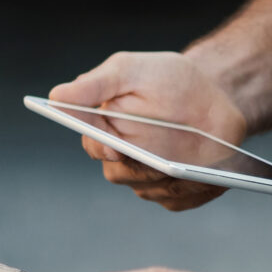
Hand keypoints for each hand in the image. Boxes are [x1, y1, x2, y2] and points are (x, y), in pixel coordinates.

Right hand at [49, 51, 246, 210]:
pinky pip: (177, 200)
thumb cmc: (168, 78)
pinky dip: (191, 190)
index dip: (101, 147)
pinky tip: (207, 177)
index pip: (93, 143)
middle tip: (160, 162)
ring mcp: (147, 176)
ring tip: (191, 169)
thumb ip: (95, 85)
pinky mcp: (174, 191)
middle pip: (118, 173)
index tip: (114, 147)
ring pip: (147, 190)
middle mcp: (120, 156)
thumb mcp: (130, 70)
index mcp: (103, 126)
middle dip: (139, 167)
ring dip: (167, 178)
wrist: (215, 93)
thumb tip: (56, 96)